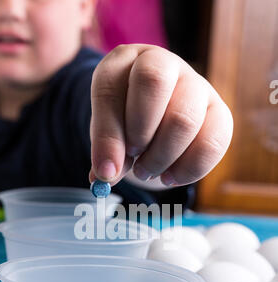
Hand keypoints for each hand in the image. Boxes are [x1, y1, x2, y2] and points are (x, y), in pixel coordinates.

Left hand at [89, 44, 232, 187]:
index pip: (112, 86)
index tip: (108, 168)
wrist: (156, 124)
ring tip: (148, 171)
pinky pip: (213, 143)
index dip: (109, 133)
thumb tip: (106, 175)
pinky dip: (188, 169)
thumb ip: (105, 150)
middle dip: (140, 134)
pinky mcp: (219, 113)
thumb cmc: (127, 122)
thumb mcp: (108, 131)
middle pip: (154, 83)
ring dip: (162, 158)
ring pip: (185, 119)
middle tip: (133, 161)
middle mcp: (165, 63)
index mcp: (126, 61)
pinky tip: (171, 176)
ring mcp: (197, 85)